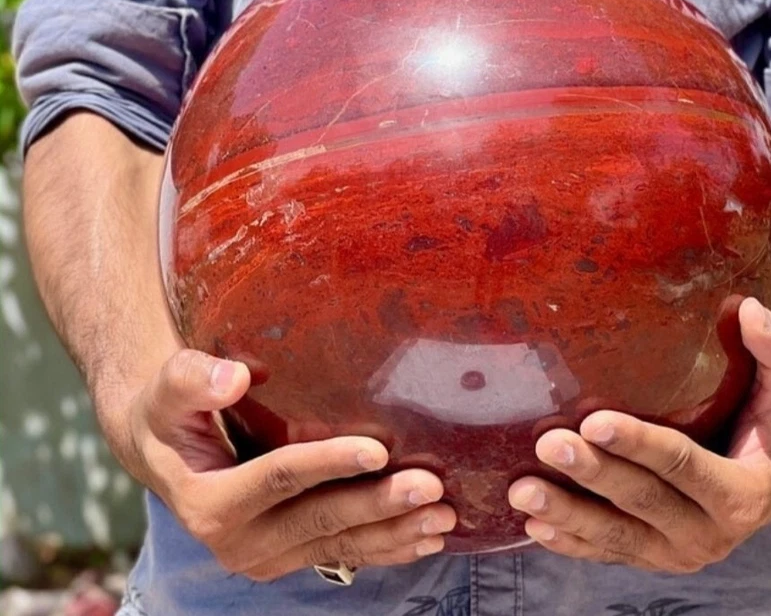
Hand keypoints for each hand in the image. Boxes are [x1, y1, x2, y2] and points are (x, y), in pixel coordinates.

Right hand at [117, 349, 455, 579]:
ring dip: (394, 533)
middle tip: (431, 488)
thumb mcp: (169, 389)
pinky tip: (425, 540)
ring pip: (339, 545)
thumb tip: (237, 376)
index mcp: (209, 502)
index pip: (278, 478)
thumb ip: (193, 379)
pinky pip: (343, 555)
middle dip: (378, 505)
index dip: (328, 463)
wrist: (165, 452)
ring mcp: (267, 555)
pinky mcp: (289, 555)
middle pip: (319, 519)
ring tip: (444, 517)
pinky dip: (386, 549)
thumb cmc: (170, 412)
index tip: (378, 450)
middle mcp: (239, 541)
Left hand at [508, 298, 770, 572]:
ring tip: (521, 492)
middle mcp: (713, 532)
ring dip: (568, 516)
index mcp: (746, 493)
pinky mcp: (656, 552)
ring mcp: (681, 550)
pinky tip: (532, 526)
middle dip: (593, 476)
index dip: (639, 444)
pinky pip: (608, 552)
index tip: (594, 421)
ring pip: (617, 538)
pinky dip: (571, 542)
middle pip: (643, 502)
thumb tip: (752, 309)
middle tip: (547, 445)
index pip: (685, 466)